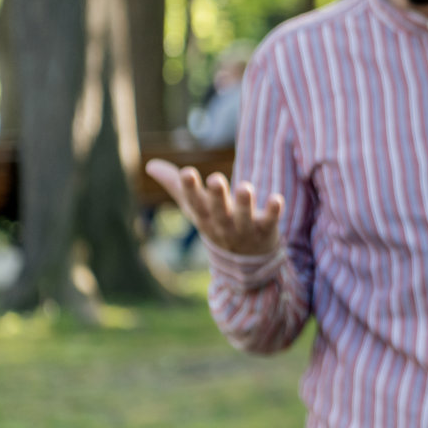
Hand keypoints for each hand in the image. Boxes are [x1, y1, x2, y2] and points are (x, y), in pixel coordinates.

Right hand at [146, 159, 282, 256]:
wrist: (245, 262)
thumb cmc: (216, 224)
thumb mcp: (195, 208)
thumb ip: (176, 186)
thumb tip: (150, 165)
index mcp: (204, 217)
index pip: (194, 203)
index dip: (190, 189)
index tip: (187, 172)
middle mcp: (223, 224)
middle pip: (218, 212)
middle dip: (217, 197)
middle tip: (215, 179)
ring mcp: (244, 230)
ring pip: (243, 217)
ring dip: (244, 203)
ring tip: (245, 187)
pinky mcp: (266, 231)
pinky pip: (270, 222)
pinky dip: (273, 211)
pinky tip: (276, 198)